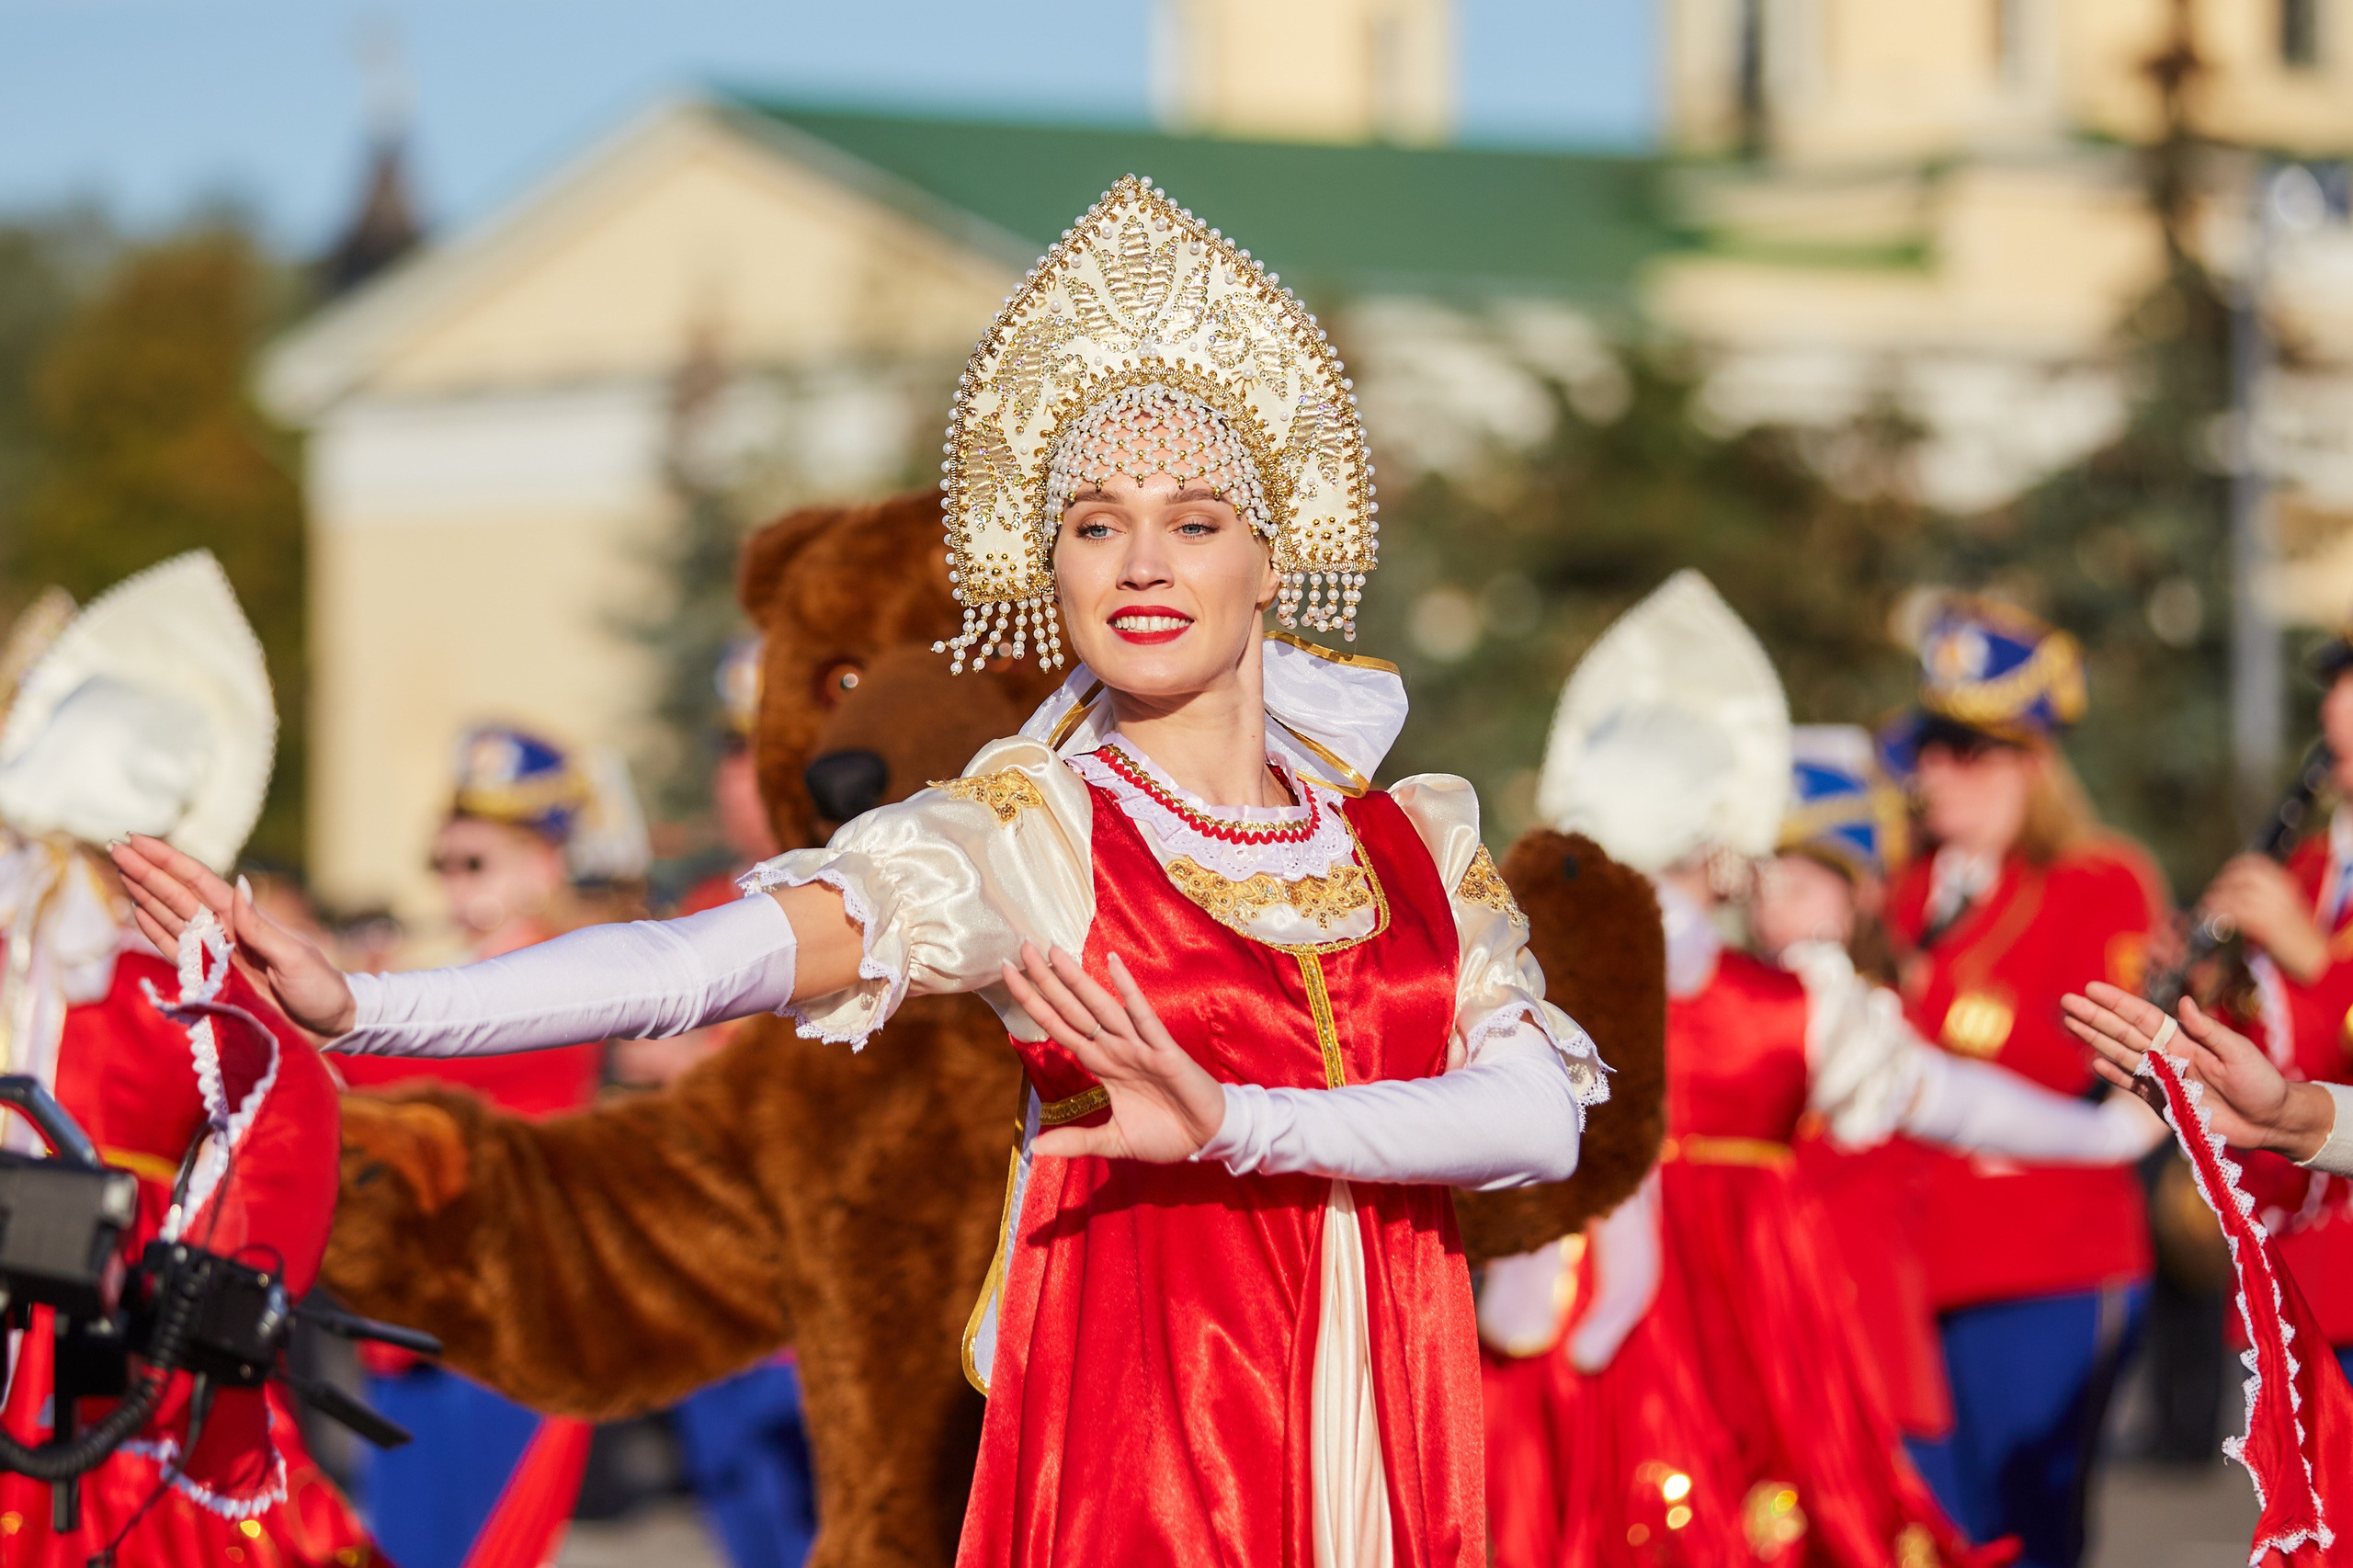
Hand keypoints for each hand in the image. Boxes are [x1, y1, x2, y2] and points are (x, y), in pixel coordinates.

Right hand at [110, 834, 358, 1036]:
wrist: (329, 1024)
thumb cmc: (319, 987)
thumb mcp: (294, 957)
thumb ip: (260, 927)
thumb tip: (238, 884)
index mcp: (246, 919)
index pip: (198, 882)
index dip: (168, 861)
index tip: (139, 840)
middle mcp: (227, 931)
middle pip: (178, 895)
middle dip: (147, 872)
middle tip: (116, 847)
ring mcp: (217, 953)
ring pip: (171, 918)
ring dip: (145, 895)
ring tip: (121, 872)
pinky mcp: (211, 978)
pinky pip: (176, 951)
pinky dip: (156, 933)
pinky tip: (138, 913)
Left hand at [999, 943, 1224, 1162]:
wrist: (1207, 1137)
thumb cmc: (1165, 1133)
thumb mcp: (1113, 1141)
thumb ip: (1077, 1140)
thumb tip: (1035, 1148)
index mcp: (1103, 1065)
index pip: (1060, 1028)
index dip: (1035, 1005)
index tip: (1010, 978)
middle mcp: (1115, 1049)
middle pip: (1073, 1011)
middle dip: (1046, 982)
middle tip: (1020, 947)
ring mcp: (1138, 1046)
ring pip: (1101, 1008)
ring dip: (1076, 980)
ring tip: (1052, 951)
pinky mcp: (1163, 1050)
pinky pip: (1142, 1016)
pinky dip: (1128, 990)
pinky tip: (1113, 963)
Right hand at [2061, 981, 2332, 1158]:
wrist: (2269, 1122)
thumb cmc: (2261, 1083)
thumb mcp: (2238, 1052)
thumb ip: (2207, 1030)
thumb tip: (2183, 1001)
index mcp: (2185, 1039)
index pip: (2143, 1017)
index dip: (2117, 1003)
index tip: (2092, 988)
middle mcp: (2168, 1055)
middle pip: (2124, 1033)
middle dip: (2095, 1017)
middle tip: (2067, 1001)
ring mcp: (2163, 1079)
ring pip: (2121, 1055)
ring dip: (2096, 1039)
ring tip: (2070, 1023)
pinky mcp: (2163, 1103)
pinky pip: (2133, 1086)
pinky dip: (2114, 1075)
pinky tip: (2095, 1061)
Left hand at [2202, 854, 2328, 982]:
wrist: (2316, 955)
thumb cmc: (2298, 934)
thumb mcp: (2286, 905)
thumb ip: (2265, 895)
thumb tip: (2234, 890)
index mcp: (2286, 883)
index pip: (2256, 863)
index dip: (2234, 866)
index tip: (2223, 874)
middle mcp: (2280, 890)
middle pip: (2241, 875)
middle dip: (2222, 882)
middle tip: (2212, 893)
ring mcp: (2273, 905)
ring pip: (2234, 894)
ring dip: (2216, 899)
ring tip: (2207, 906)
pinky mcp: (2266, 923)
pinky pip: (2234, 912)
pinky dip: (2220, 913)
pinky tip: (2214, 917)